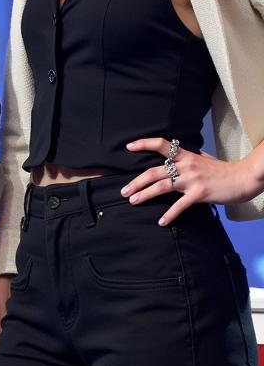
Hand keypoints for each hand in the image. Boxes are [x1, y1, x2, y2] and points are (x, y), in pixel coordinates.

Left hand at [122, 137, 259, 224]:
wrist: (242, 178)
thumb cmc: (222, 169)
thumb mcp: (202, 158)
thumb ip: (186, 157)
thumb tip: (174, 154)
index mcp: (185, 155)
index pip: (161, 144)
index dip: (143, 143)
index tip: (128, 146)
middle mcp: (185, 166)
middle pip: (154, 172)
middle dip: (136, 182)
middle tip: (123, 191)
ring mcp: (192, 180)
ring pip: (162, 186)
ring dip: (145, 194)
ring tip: (133, 201)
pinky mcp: (200, 194)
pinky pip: (180, 205)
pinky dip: (170, 214)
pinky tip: (161, 221)